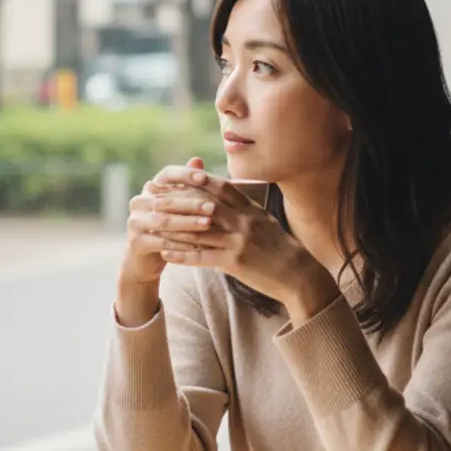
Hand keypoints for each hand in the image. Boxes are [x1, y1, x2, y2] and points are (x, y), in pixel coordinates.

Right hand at [119, 156, 211, 290]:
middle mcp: (139, 202)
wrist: (147, 260)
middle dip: (192, 203)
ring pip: (164, 221)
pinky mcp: (136, 242)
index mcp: (150, 189)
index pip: (166, 174)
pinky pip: (161, 242)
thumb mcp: (179, 205)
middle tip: (213, 207)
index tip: (204, 177)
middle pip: (167, 200)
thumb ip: (188, 185)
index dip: (184, 174)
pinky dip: (180, 244)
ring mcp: (135, 222)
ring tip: (208, 224)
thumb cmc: (171, 228)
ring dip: (187, 223)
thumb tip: (198, 159)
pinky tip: (198, 246)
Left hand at [147, 163, 338, 320]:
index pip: (220, 186)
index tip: (175, 176)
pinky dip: (182, 256)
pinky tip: (166, 256)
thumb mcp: (265, 221)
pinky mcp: (235, 262)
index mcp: (251, 208)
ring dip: (172, 229)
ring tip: (152, 227)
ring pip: (198, 231)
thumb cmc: (280, 248)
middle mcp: (244, 220)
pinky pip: (202, 257)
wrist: (298, 274)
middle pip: (203, 205)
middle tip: (154, 199)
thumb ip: (245, 208)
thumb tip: (225, 196)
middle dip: (176, 201)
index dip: (195, 179)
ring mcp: (239, 241)